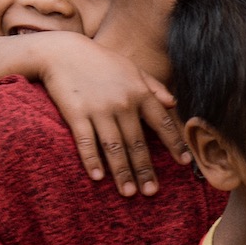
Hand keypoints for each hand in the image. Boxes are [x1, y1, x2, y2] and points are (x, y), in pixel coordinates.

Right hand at [36, 37, 192, 196]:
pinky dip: (92, 160)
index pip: (162, 123)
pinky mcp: (76, 114)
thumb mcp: (131, 68)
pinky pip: (86, 142)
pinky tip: (98, 177)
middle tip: (152, 192)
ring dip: (122, 172)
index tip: (184, 163)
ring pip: (114, 147)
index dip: (174, 143)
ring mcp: (99, 110)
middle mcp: (122, 103)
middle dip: (146, 169)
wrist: (61, 51)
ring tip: (129, 193)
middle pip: (137, 143)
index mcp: (139, 92)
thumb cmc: (99, 61)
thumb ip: (154, 86)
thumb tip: (174, 103)